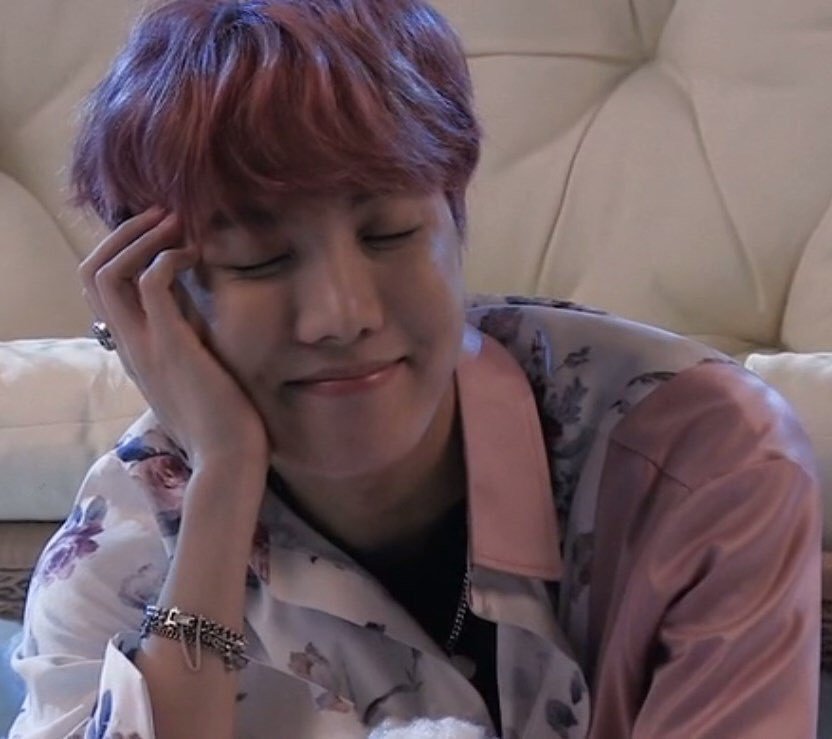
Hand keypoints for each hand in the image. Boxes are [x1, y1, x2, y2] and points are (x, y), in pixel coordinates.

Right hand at [79, 207, 268, 481]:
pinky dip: (167, 258)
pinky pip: (151, 284)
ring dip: (138, 237)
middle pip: (90, 274)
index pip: (100, 290)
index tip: (157, 231)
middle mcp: (128, 345)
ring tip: (174, 221)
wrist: (228, 457)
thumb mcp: (192, 369)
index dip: (120, 251)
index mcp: (132, 350)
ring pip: (105, 275)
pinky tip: (194, 255)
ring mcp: (144, 346)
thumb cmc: (221, 418)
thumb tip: (189, 299)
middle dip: (121, 233)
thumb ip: (181, 336)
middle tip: (161, 213)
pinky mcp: (170, 346)